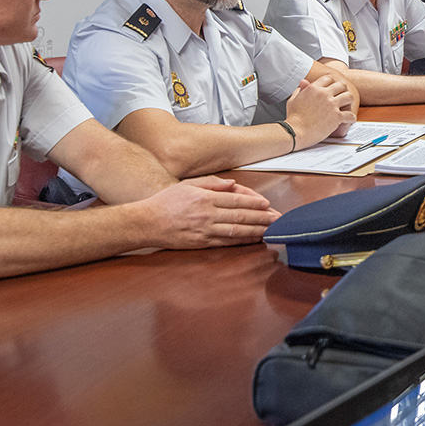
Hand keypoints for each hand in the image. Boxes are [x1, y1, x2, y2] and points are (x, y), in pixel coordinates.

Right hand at [144, 176, 277, 248]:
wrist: (146, 222)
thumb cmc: (166, 202)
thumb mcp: (187, 184)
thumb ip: (211, 182)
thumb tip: (232, 183)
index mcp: (204, 197)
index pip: (235, 200)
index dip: (254, 203)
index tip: (267, 204)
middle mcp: (206, 214)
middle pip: (240, 216)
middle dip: (261, 217)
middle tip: (278, 219)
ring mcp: (204, 230)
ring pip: (236, 231)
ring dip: (256, 230)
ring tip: (271, 230)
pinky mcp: (201, 243)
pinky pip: (226, 242)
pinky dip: (242, 241)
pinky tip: (253, 239)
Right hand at [285, 75, 356, 148]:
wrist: (295, 131)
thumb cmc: (293, 117)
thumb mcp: (293, 99)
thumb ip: (300, 89)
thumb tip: (303, 82)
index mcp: (314, 88)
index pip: (329, 78)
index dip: (332, 83)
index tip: (334, 88)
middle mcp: (324, 94)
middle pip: (341, 85)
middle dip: (343, 90)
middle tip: (343, 96)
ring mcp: (331, 105)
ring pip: (349, 96)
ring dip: (349, 101)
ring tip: (348, 106)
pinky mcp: (336, 117)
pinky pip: (350, 114)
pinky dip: (351, 117)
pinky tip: (349, 119)